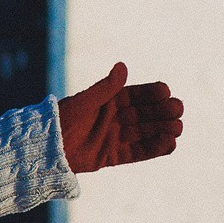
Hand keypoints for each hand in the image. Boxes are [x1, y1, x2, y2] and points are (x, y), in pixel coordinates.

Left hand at [57, 63, 183, 173]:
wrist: (45, 148)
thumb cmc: (61, 120)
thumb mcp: (83, 102)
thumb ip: (105, 88)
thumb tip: (122, 66)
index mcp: (107, 102)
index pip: (135, 96)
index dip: (151, 94)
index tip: (166, 91)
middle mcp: (114, 119)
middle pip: (144, 115)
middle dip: (162, 112)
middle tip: (178, 109)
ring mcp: (114, 138)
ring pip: (144, 133)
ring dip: (163, 129)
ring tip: (178, 127)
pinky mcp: (112, 156)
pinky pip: (137, 153)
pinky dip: (153, 149)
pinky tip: (170, 144)